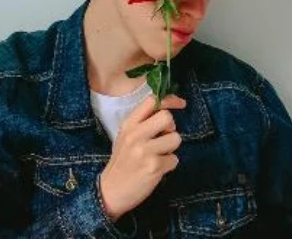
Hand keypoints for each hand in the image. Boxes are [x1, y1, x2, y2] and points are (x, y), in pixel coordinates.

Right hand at [99, 94, 185, 220]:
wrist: (111, 191)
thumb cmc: (122, 162)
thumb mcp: (126, 136)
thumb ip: (142, 123)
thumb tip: (167, 111)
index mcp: (128, 124)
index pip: (151, 101)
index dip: (169, 101)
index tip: (180, 104)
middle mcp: (136, 135)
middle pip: (167, 117)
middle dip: (171, 128)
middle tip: (164, 137)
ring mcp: (145, 151)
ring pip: (175, 138)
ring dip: (171, 148)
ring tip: (159, 155)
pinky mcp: (154, 167)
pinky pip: (175, 159)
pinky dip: (169, 165)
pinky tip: (157, 169)